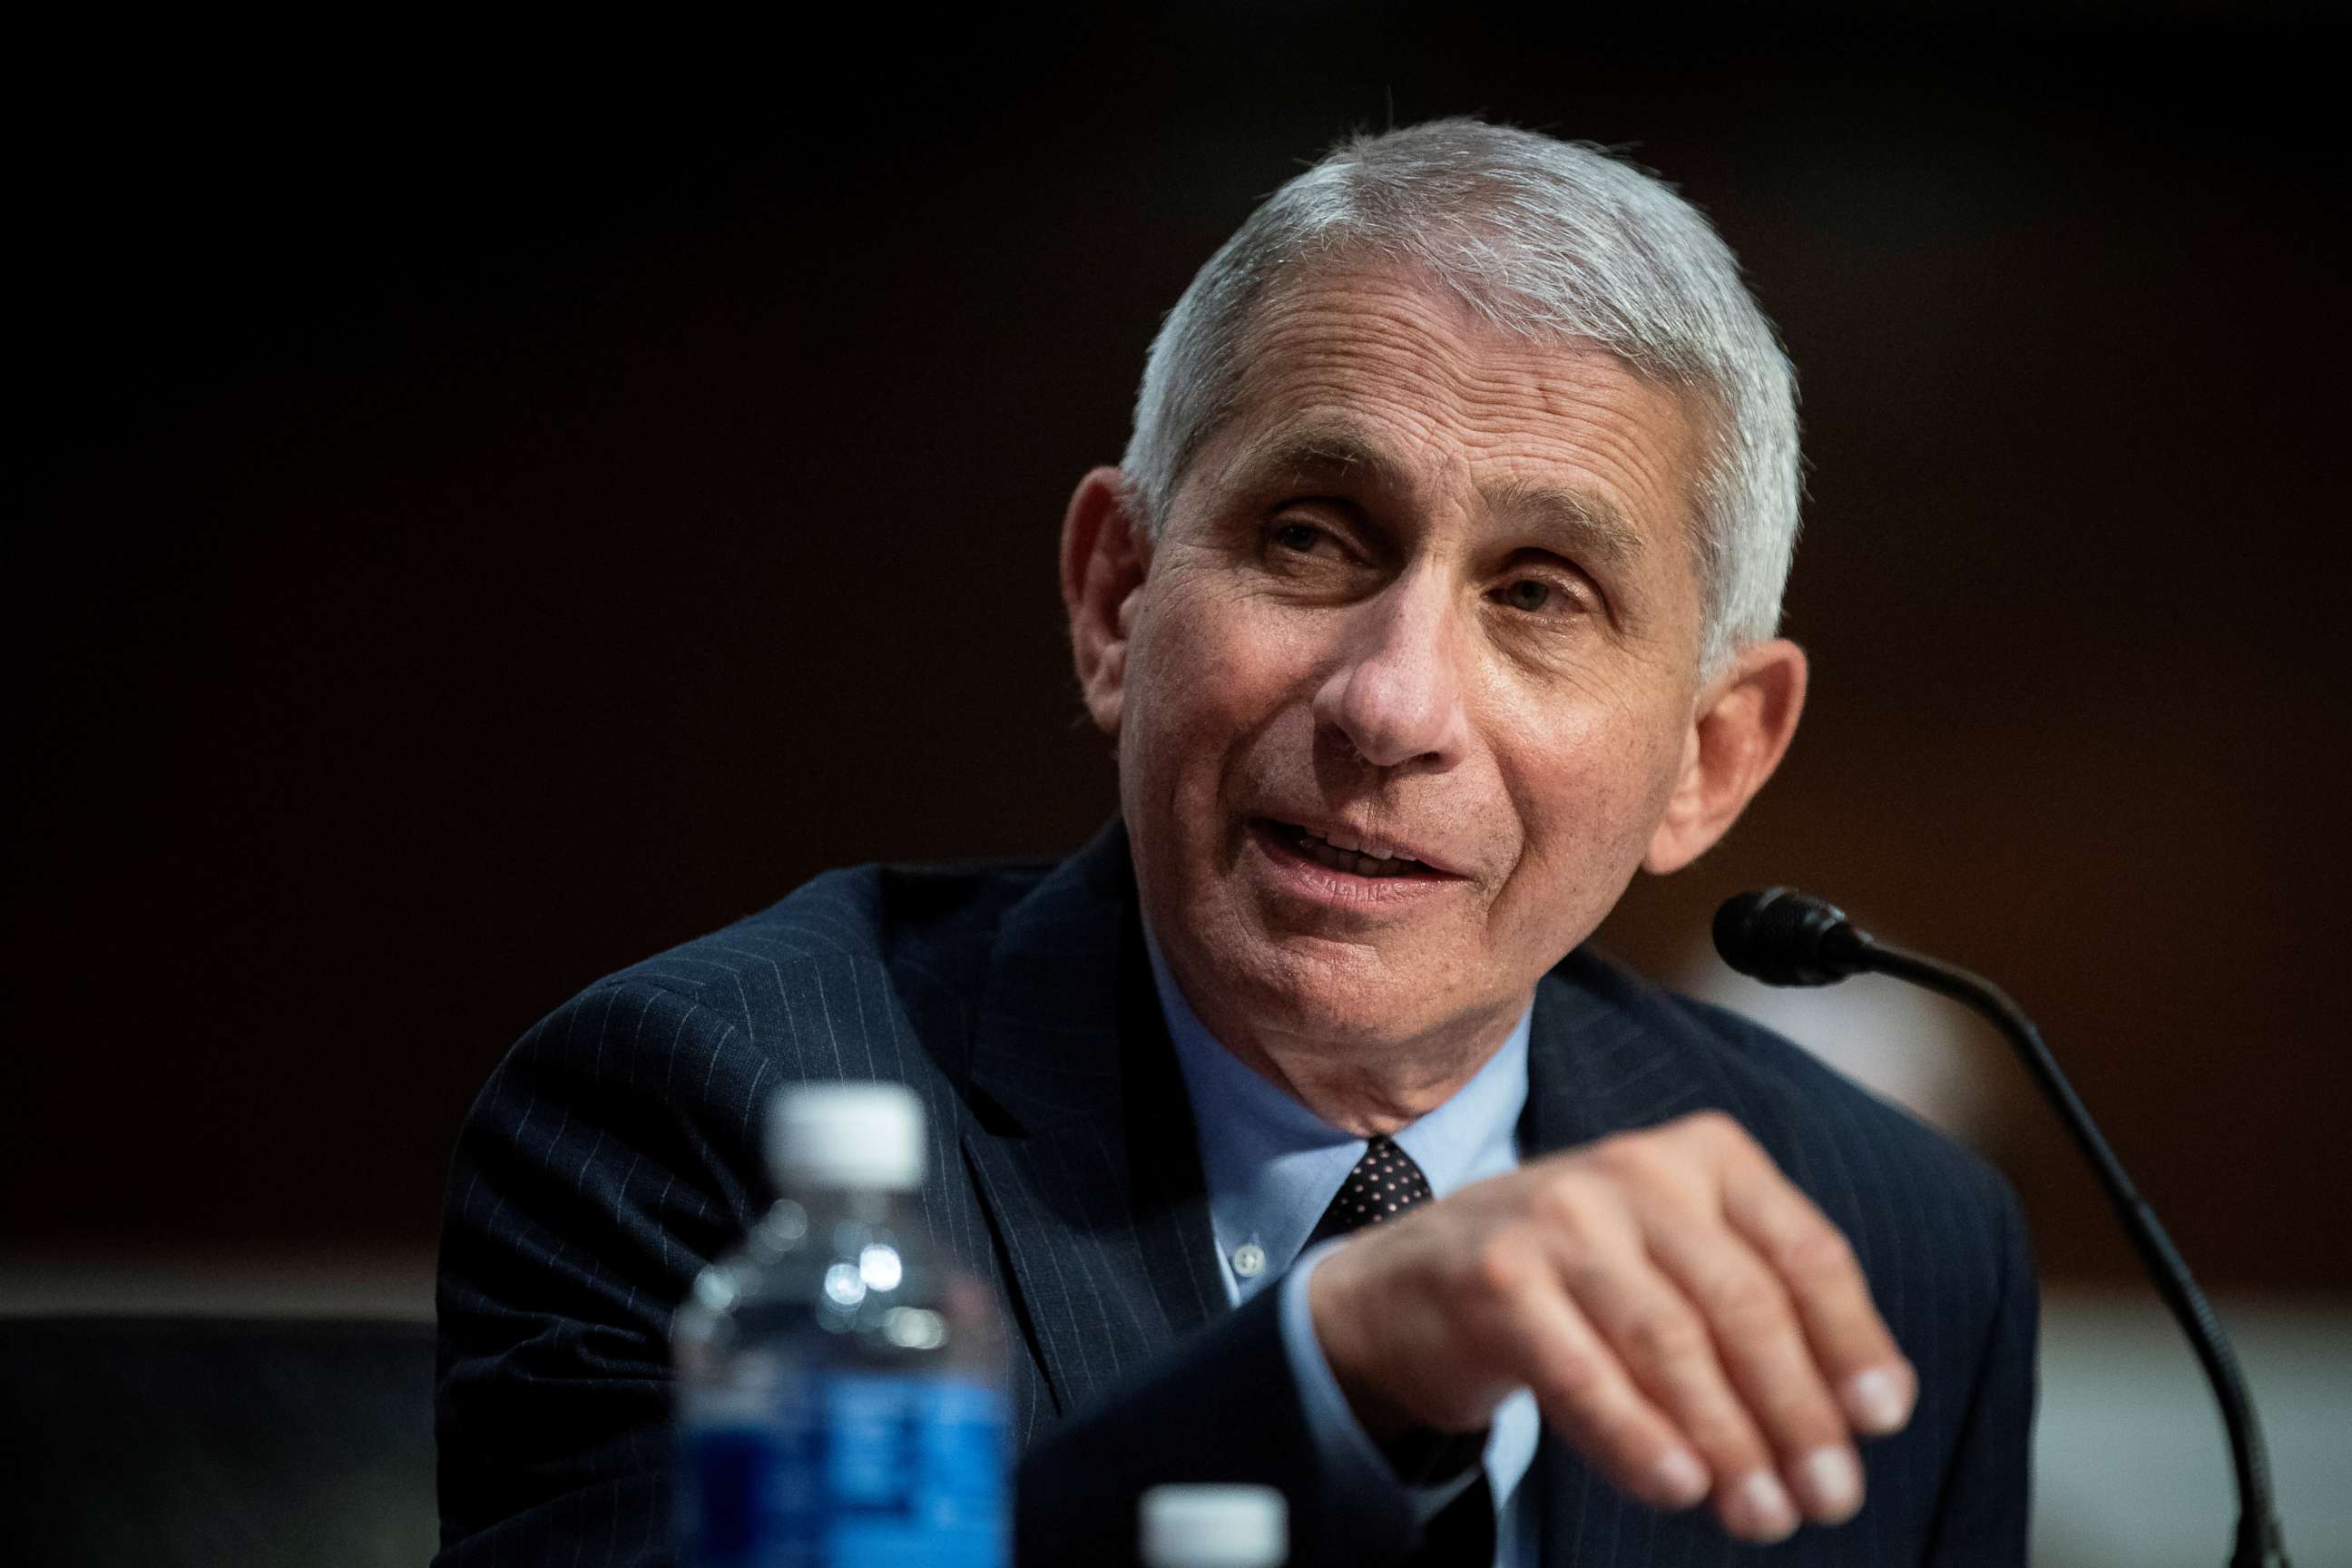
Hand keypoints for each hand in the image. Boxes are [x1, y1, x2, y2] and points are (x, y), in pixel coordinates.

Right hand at [1307, 1110, 1915, 1543]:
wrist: (1412, 1284)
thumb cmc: (1576, 1286)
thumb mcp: (1675, 1266)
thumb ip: (1759, 1309)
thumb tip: (1863, 1410)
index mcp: (1699, 1156)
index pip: (1803, 1252)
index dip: (1852, 1342)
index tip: (1880, 1422)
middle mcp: (1633, 1169)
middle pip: (1745, 1304)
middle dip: (1797, 1414)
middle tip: (1827, 1499)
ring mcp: (1558, 1216)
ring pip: (1671, 1342)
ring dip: (1729, 1442)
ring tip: (1762, 1516)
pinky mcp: (1496, 1276)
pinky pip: (1585, 1373)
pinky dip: (1640, 1438)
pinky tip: (1679, 1487)